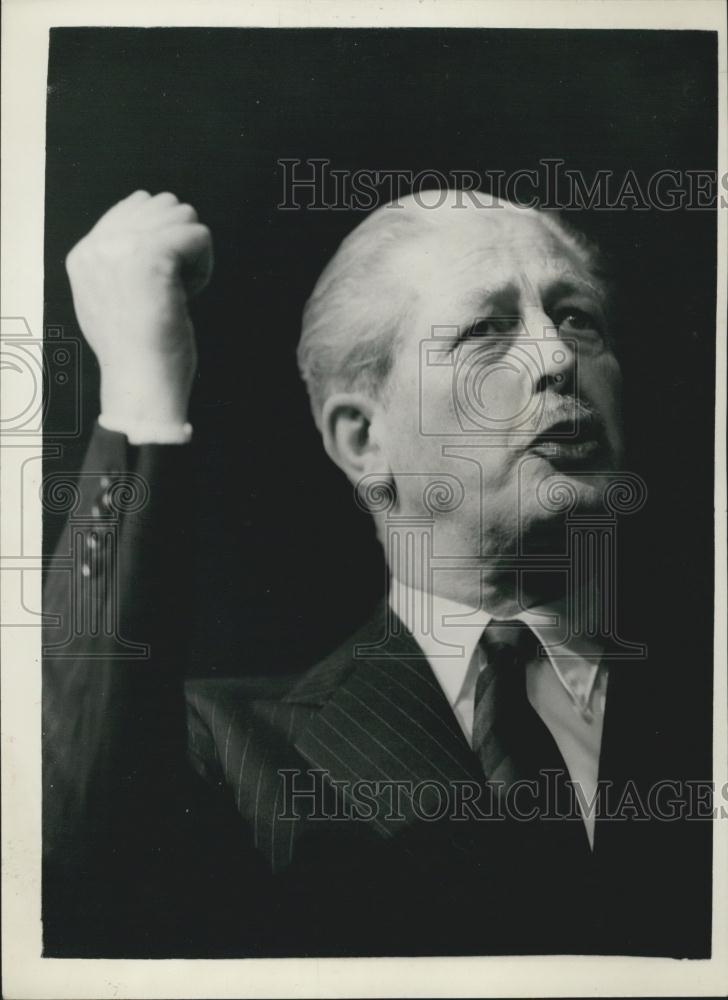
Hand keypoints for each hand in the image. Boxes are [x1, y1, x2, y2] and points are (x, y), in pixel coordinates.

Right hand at [65, 190, 212, 434]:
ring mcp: (123, 248)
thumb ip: (119, 262)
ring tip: (178, 292)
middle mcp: (99, 246)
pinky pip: (199, 234)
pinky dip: (204, 267)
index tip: (159, 283)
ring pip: (183, 216)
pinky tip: (188, 295)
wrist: (141, 384)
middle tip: (171, 288)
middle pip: (162, 205)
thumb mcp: (110, 300)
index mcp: (85, 255)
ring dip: (191, 255)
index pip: (134, 206)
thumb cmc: (137, 353)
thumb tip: (148, 222)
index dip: (163, 240)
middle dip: (178, 243)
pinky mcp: (153, 256)